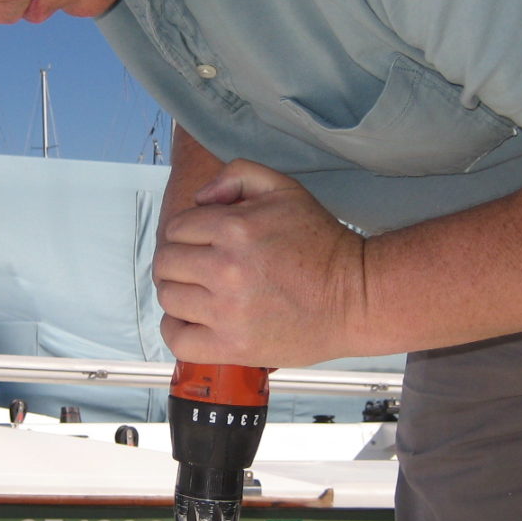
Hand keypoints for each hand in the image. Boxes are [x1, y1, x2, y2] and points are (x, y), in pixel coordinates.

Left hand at [153, 159, 368, 366]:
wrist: (356, 297)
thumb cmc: (321, 245)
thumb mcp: (284, 189)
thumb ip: (237, 175)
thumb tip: (200, 197)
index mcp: (234, 228)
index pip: (176, 229)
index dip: (186, 235)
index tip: (202, 245)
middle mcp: (226, 269)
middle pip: (166, 264)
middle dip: (178, 263)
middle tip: (198, 270)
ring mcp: (227, 311)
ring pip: (169, 300)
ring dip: (179, 295)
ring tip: (200, 295)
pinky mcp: (233, 345)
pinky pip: (178, 339)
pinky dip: (177, 330)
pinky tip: (193, 322)